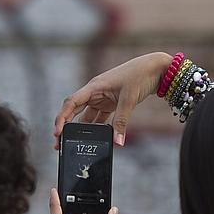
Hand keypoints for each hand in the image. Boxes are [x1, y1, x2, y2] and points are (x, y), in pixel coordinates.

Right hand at [54, 52, 172, 147]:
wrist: (157, 68)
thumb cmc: (140, 76)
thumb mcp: (129, 100)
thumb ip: (121, 122)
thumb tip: (117, 143)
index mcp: (94, 87)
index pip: (71, 103)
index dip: (62, 118)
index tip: (57, 132)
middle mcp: (94, 92)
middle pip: (74, 112)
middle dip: (65, 128)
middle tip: (59, 144)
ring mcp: (102, 98)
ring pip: (86, 117)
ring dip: (80, 131)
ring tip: (72, 144)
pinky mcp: (111, 103)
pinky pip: (99, 118)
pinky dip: (97, 129)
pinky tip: (94, 140)